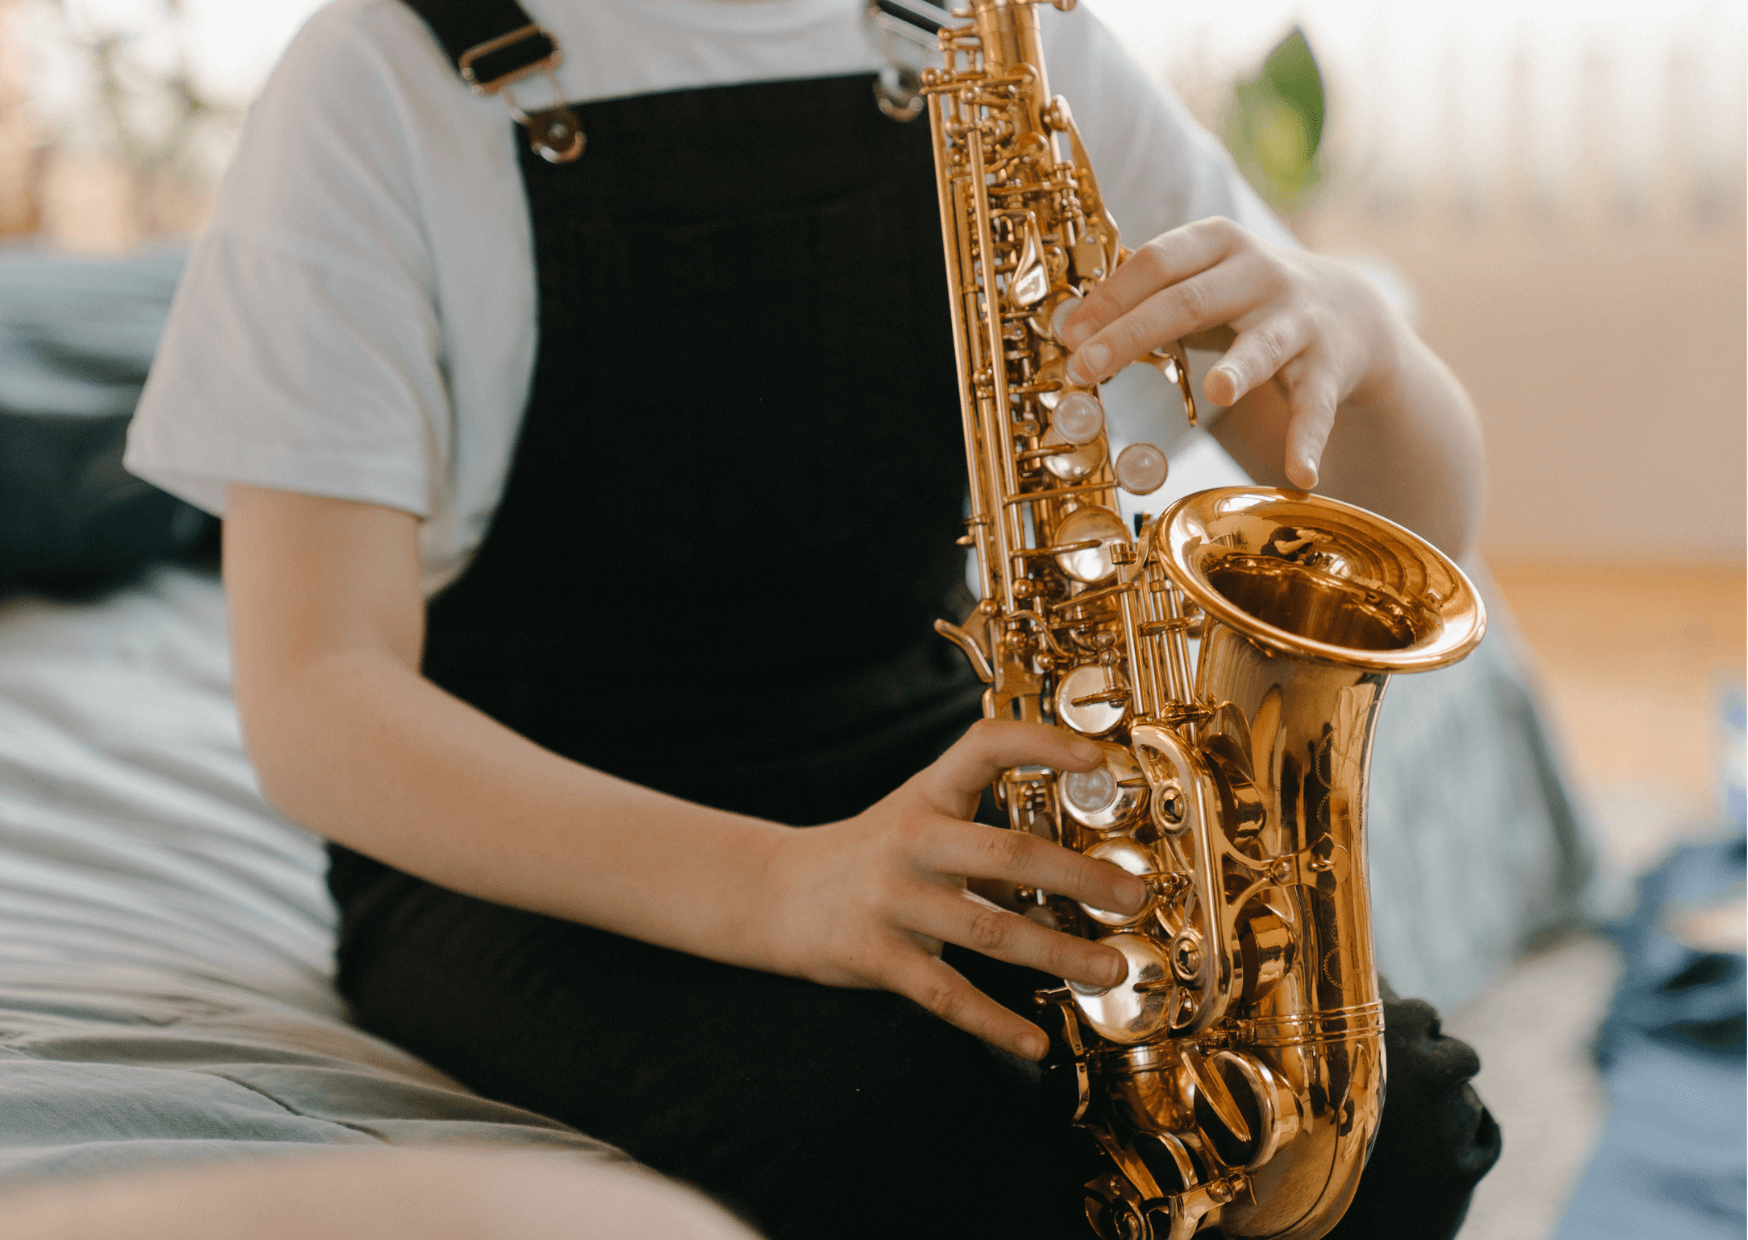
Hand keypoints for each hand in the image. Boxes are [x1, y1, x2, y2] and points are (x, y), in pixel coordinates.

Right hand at [758, 719, 1149, 1060]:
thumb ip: (985, 841)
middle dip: (1080, 877)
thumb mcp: (919, 823)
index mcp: (926, 796)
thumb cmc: (869, 856)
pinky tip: (1034, 1040)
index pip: (984, 748)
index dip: (1040, 744)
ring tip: (1110, 970)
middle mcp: (911, 841)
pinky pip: (945, 996)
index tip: (1096, 757)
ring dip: (1059, 955)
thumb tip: (1079, 877)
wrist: (775, 894)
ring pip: (989, 932)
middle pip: (1007, 854)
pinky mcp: (875, 955)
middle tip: (1133, 896)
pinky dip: (994, 1022)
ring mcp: (891, 899)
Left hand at [1059, 217, 1401, 489]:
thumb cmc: (1245, 299)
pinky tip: (1300, 476)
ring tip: (1218, 393)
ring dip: (1240, 370)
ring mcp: (1298, 320)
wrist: (1349, 309)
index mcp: (1218, 244)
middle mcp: (1260, 274)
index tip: (1070, 335)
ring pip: (1262, 346)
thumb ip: (1145, 301)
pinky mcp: (1328, 366)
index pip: (1158, 262)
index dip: (1111, 297)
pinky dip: (1307, 442)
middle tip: (1085, 368)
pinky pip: (1315, 408)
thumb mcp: (1198, 283)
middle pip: (1190, 301)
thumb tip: (1070, 328)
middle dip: (1133, 334)